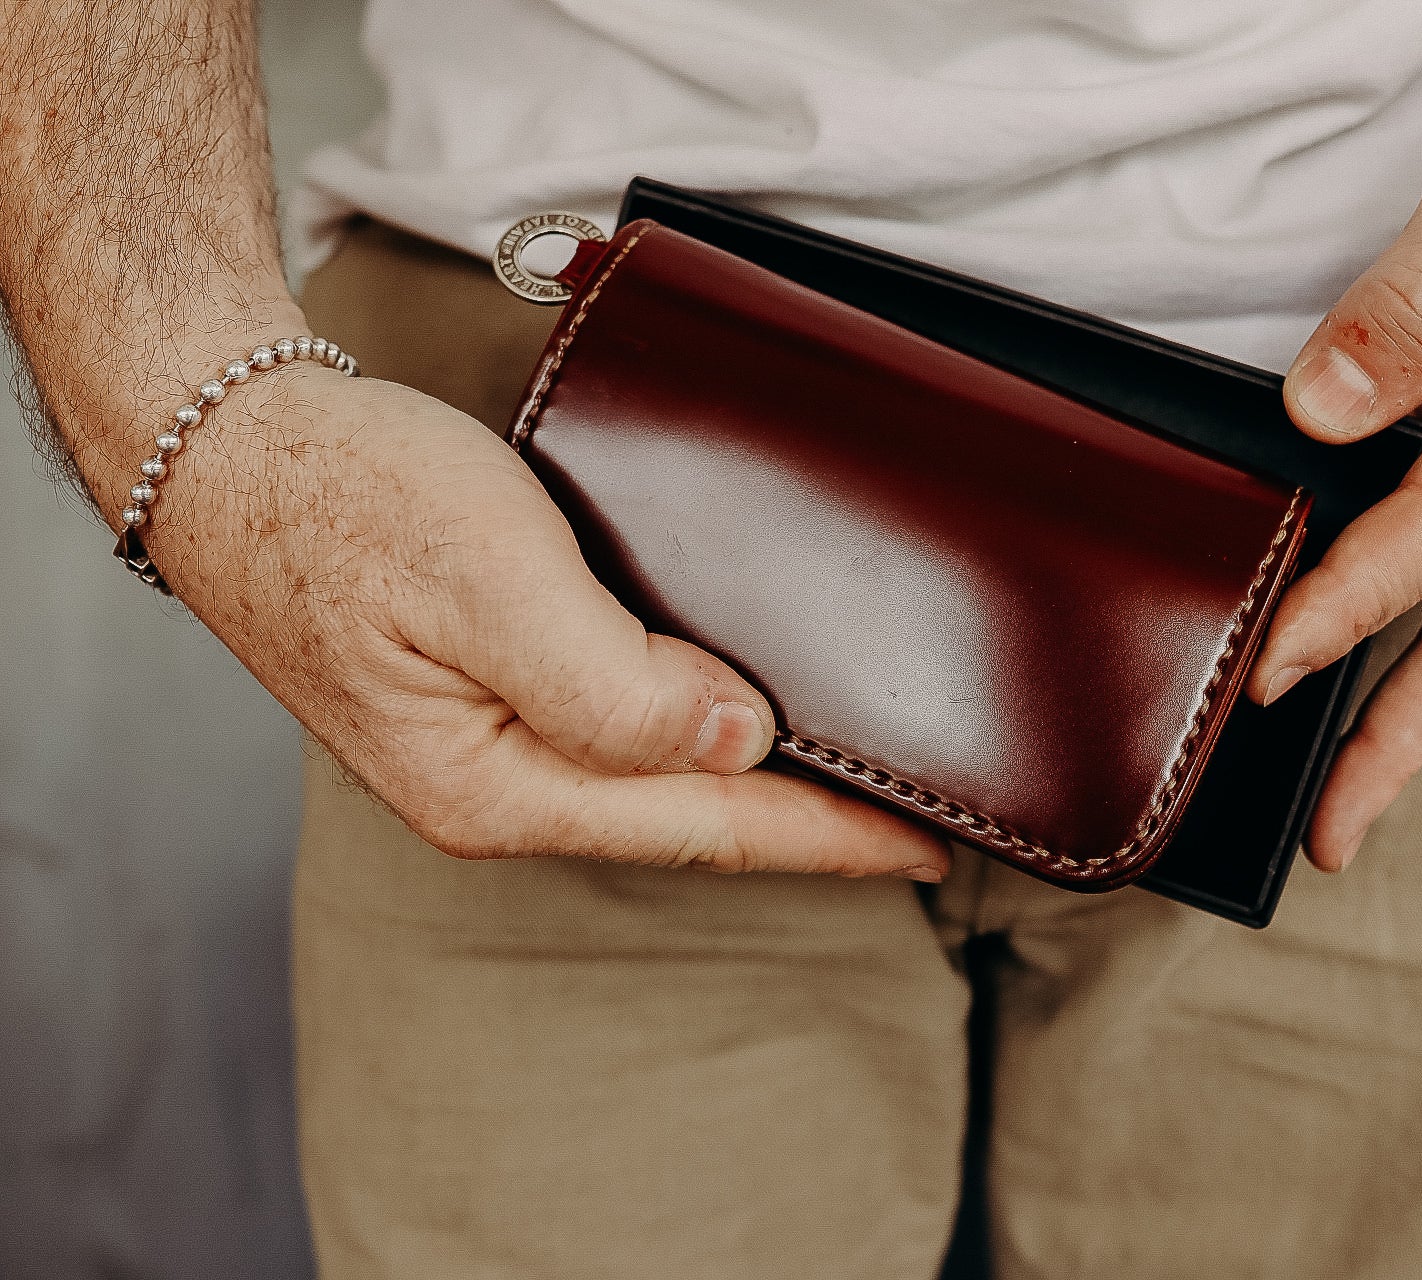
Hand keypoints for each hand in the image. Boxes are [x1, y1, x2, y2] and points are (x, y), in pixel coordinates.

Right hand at [149, 362, 950, 879]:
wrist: (230, 449)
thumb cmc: (348, 502)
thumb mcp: (491, 582)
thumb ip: (614, 684)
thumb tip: (737, 742)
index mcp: (501, 789)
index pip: (707, 828)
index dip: (828, 837)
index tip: (930, 844)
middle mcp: (500, 793)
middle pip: (689, 825)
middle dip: (806, 825)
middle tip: (920, 815)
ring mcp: (490, 754)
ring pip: (657, 787)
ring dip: (754, 785)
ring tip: (850, 776)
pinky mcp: (487, 703)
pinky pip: (621, 741)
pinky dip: (696, 736)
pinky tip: (738, 717)